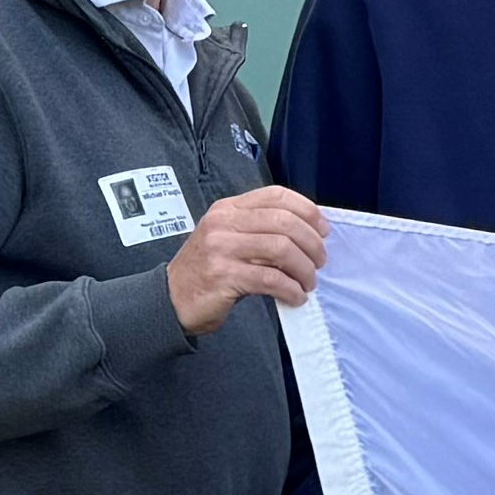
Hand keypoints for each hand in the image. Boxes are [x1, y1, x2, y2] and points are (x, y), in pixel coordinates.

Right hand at [166, 186, 327, 335]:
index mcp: (229, 209)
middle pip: (285, 223)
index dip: (307, 211)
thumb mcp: (229, 238)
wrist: (172, 299)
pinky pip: (271, 279)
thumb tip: (309, 233)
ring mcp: (221, 248)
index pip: (276, 195)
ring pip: (282, 250)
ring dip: (304, 270)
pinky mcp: (223, 276)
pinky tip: (295, 296)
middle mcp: (223, 223)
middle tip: (319, 263)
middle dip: (312, 245)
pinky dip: (291, 289)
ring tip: (308, 283)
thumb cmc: (208, 270)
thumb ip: (260, 230)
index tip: (323, 230)